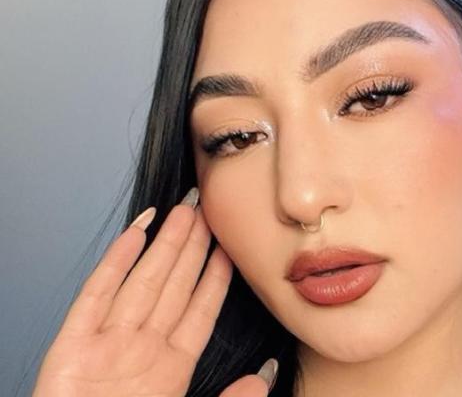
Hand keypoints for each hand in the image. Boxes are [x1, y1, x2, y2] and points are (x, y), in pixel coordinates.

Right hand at [32, 188, 277, 396]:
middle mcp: (142, 347)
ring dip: (164, 244)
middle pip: (174, 286)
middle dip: (192, 247)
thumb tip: (266, 373)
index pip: (201, 309)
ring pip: (144, 281)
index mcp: (172, 367)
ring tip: (183, 211)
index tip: (228, 247)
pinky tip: (135, 232)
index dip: (215, 276)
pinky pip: (96, 295)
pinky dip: (115, 262)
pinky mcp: (71, 348)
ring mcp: (107, 343)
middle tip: (206, 210)